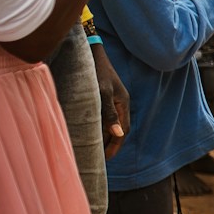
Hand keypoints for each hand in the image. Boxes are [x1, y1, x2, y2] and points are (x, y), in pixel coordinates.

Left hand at [90, 42, 129, 157]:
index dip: (115, 146)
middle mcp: (120, 103)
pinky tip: (90, 130)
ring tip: (94, 148)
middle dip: (111, 144)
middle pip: (119, 129)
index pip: (123, 131)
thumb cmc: (95, 73)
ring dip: (104, 135)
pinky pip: (105, 116)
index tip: (106, 159)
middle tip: (100, 158)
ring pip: (112, 123)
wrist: (90, 54)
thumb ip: (109, 114)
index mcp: (123, 104)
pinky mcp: (105, 96)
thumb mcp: (102, 93)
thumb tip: (118, 135)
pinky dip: (100, 126)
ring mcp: (114, 99)